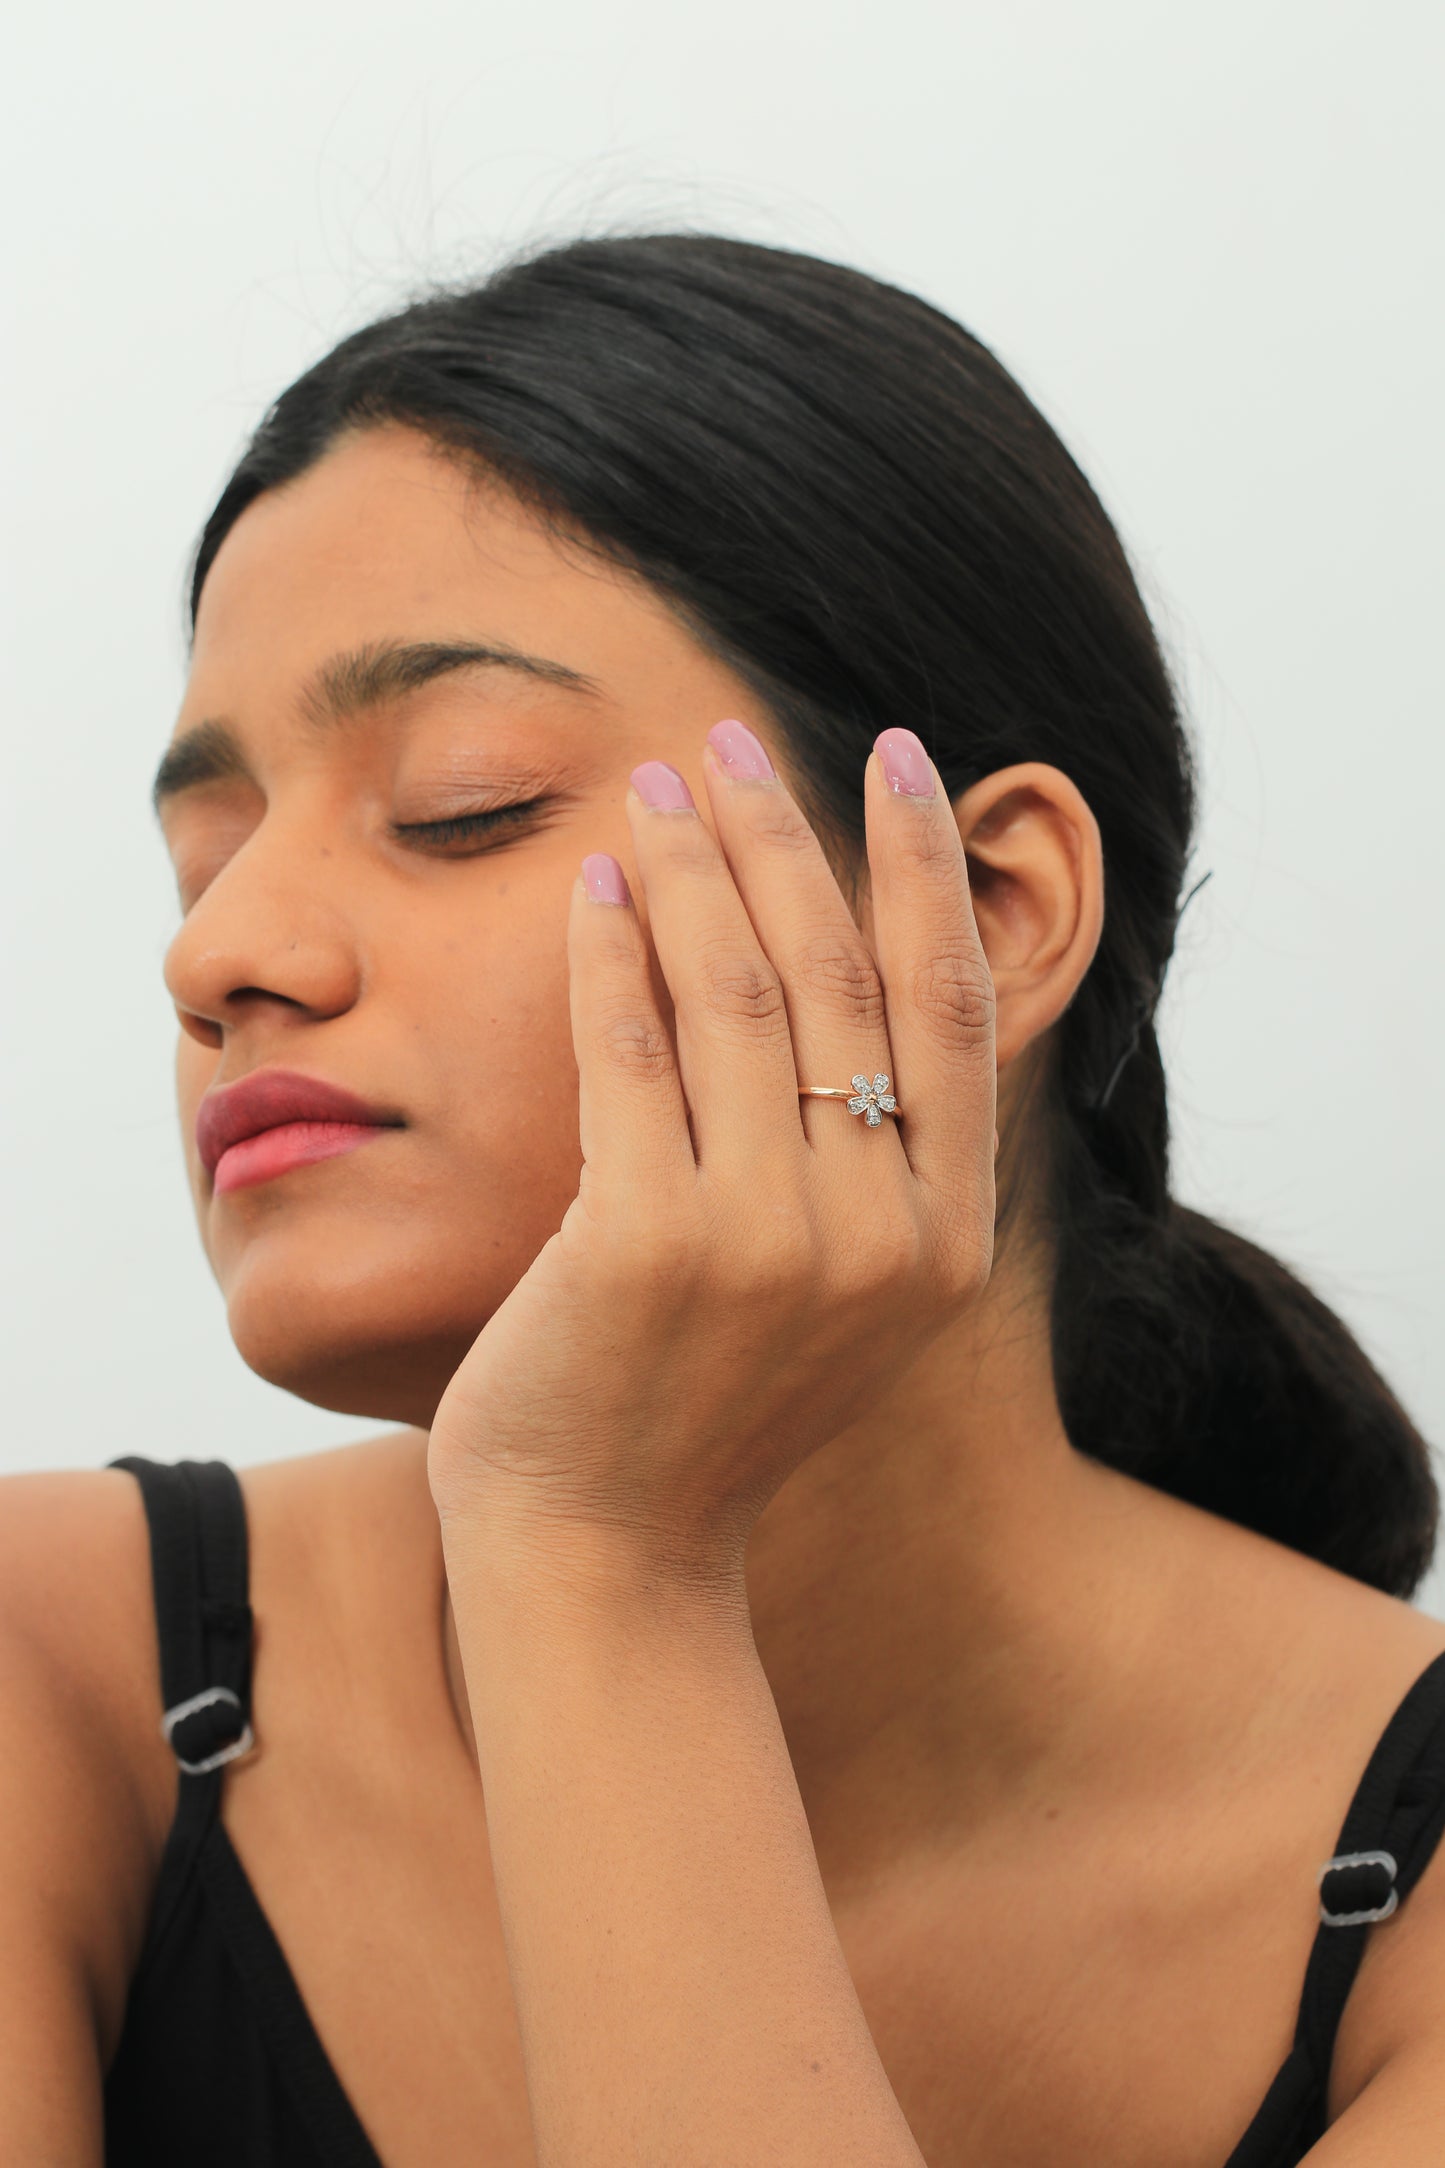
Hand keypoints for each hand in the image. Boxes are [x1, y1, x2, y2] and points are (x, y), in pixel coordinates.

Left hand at [427, 720, 996, 1582]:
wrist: (607, 1549)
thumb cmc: (709, 1406)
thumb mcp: (840, 1291)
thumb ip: (874, 1159)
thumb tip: (858, 970)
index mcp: (945, 1238)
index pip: (951, 1008)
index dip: (925, 868)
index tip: (894, 756)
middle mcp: (880, 1233)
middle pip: (839, 977)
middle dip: (784, 833)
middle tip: (732, 739)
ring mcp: (769, 1240)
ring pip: (735, 992)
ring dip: (691, 865)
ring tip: (651, 783)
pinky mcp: (649, 1240)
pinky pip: (631, 1049)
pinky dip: (611, 951)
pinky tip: (590, 883)